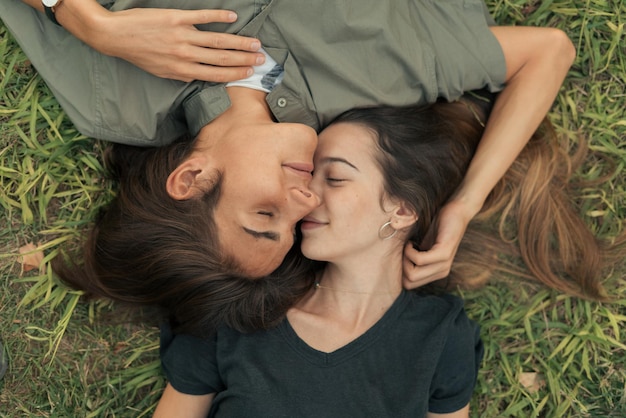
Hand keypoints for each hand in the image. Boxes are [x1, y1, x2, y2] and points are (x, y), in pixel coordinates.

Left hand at [65, 6, 264, 81]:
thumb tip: (201, 76)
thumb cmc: (138, 55)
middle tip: (260, 59)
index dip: (236, 73)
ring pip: (217, 40)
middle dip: (244, 59)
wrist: (115, 36)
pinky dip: (219, 17)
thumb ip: (182, 75)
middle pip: (222, 58)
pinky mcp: (176, 19)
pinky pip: (202, 17)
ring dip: (239, 42)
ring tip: (254, 43)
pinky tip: (233, 16)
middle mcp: (185, 55)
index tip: (250, 73)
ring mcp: (181, 36)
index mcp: (182, 70)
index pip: (216, 74)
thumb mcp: (161, 72)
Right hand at [402, 199, 473, 288]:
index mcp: (435, 273)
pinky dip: (410, 251)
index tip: (401, 255)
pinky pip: (419, 260)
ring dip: (404, 258)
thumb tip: (391, 264)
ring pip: (413, 275)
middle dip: (400, 266)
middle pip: (409, 282)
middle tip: (404, 250)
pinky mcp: (444, 253)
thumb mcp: (421, 245)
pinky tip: (412, 241)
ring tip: (408, 245)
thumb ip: (411, 256)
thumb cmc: (436, 227)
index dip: (399, 271)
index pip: (409, 285)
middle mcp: (441, 272)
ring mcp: (444, 264)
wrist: (455, 211)